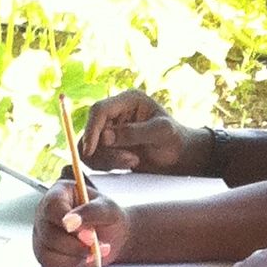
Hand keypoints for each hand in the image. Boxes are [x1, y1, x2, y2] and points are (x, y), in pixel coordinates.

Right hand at [34, 182, 129, 266]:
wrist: (111, 237)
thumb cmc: (107, 218)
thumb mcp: (107, 208)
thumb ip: (91, 211)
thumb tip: (70, 221)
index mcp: (58, 194)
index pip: (52, 206)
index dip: (65, 220)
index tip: (85, 230)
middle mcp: (44, 214)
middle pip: (49, 233)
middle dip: (75, 244)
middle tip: (96, 243)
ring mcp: (41, 237)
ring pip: (48, 253)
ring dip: (75, 256)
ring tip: (93, 251)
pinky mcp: (44, 256)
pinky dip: (71, 266)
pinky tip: (82, 258)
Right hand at [77, 90, 211, 174]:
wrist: (176, 155)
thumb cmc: (174, 139)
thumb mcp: (161, 133)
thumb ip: (134, 133)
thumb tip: (104, 138)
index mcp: (128, 100)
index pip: (99, 110)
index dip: (91, 129)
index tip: (90, 151)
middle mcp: (116, 112)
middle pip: (91, 131)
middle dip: (105, 151)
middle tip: (130, 161)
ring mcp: (110, 129)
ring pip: (90, 147)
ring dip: (107, 161)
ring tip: (133, 162)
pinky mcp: (107, 146)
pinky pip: (94, 158)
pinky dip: (107, 166)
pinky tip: (128, 164)